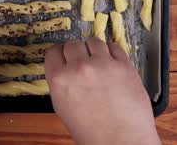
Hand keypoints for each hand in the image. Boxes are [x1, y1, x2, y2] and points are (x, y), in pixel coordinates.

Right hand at [45, 38, 159, 144]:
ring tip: (98, 61)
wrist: (121, 141)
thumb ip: (62, 84)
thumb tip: (65, 69)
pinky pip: (113, 46)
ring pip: (93, 41)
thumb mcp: (63, 108)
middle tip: (82, 62)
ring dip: (93, 49)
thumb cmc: (92, 133)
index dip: (59, 54)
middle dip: (76, 52)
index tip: (64, 56)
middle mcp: (78, 68)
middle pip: (72, 45)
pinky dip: (111, 51)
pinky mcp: (123, 65)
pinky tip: (111, 61)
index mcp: (59, 80)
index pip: (53, 52)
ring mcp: (102, 64)